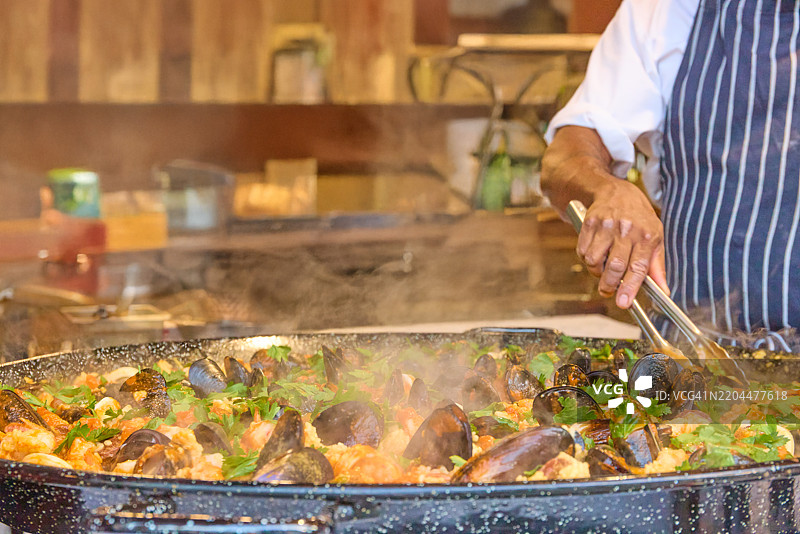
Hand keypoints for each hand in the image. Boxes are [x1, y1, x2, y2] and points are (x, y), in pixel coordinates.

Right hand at [576, 181, 668, 308]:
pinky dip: (587, 258)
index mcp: (647, 235)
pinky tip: (595, 252)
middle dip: (609, 285)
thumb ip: (657, 266)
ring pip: (594, 260)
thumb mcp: (655, 237)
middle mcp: (627, 230)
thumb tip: (663, 291)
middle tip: (607, 291)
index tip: (624, 302)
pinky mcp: (590, 223)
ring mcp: (607, 226)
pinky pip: (583, 250)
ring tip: (602, 266)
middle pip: (615, 266)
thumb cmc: (639, 218)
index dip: (630, 287)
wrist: (616, 191)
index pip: (638, 267)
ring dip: (596, 270)